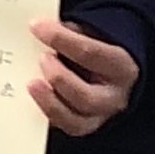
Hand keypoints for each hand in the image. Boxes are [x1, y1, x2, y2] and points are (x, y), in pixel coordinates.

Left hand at [28, 17, 139, 135]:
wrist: (112, 72)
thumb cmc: (98, 50)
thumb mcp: (91, 34)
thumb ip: (70, 33)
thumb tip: (41, 28)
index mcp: (121, 67)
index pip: (91, 53)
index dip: (61, 39)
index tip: (36, 26)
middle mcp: (114, 97)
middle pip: (86, 96)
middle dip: (59, 78)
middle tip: (41, 59)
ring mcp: (100, 117)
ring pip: (76, 121)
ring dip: (50, 102)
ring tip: (33, 83)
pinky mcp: (84, 127)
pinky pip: (65, 127)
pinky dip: (48, 114)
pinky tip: (35, 98)